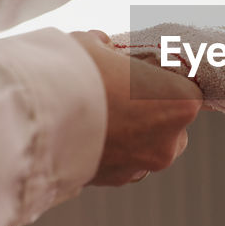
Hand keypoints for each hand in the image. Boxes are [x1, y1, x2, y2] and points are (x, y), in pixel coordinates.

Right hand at [71, 31, 202, 185]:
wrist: (38, 118)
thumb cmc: (76, 74)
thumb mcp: (93, 44)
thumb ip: (106, 47)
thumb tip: (101, 44)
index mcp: (181, 102)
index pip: (186, 91)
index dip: (163, 82)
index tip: (141, 76)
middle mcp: (171, 139)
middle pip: (173, 124)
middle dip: (153, 112)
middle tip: (121, 96)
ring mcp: (145, 164)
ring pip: (149, 148)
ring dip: (133, 136)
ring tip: (101, 117)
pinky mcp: (117, 181)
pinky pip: (124, 165)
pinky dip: (113, 153)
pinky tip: (90, 136)